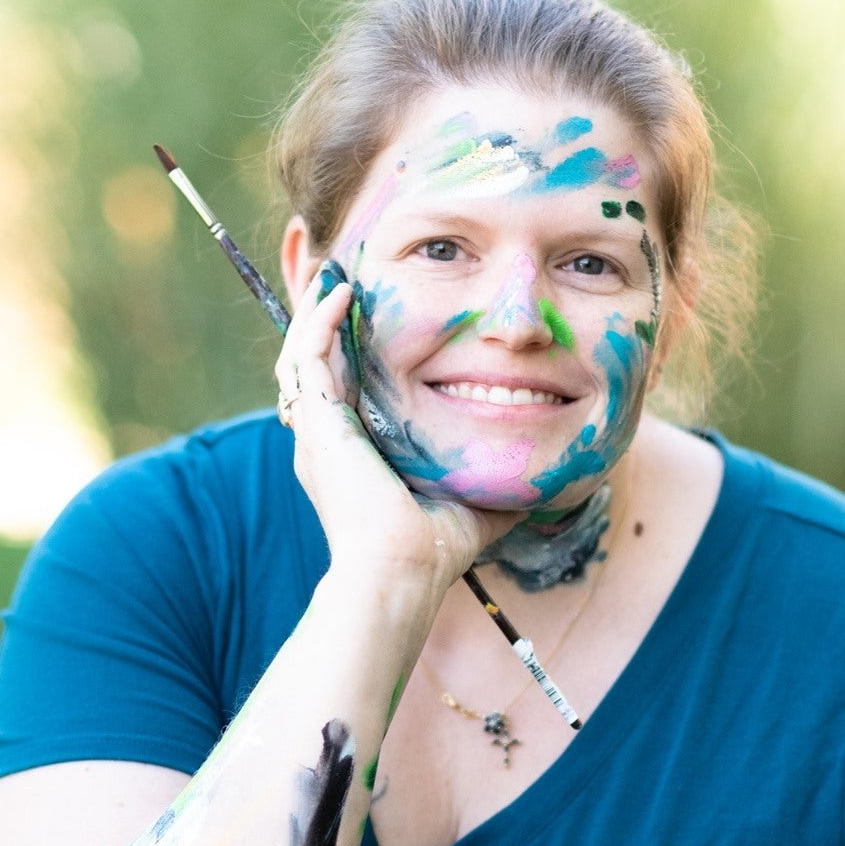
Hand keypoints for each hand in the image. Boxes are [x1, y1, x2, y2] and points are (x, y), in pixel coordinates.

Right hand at [273, 275, 521, 594]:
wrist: (404, 570)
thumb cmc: (434, 550)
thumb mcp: (472, 506)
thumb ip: (495, 486)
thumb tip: (540, 480)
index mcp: (356, 458)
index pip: (348, 392)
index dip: (357, 355)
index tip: (382, 322)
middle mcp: (329, 441)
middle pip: (319, 367)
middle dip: (330, 325)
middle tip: (352, 284)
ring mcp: (319, 430)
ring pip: (303, 354)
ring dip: (318, 311)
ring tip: (340, 275)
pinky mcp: (319, 421)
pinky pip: (308, 352)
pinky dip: (320, 318)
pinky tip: (343, 290)